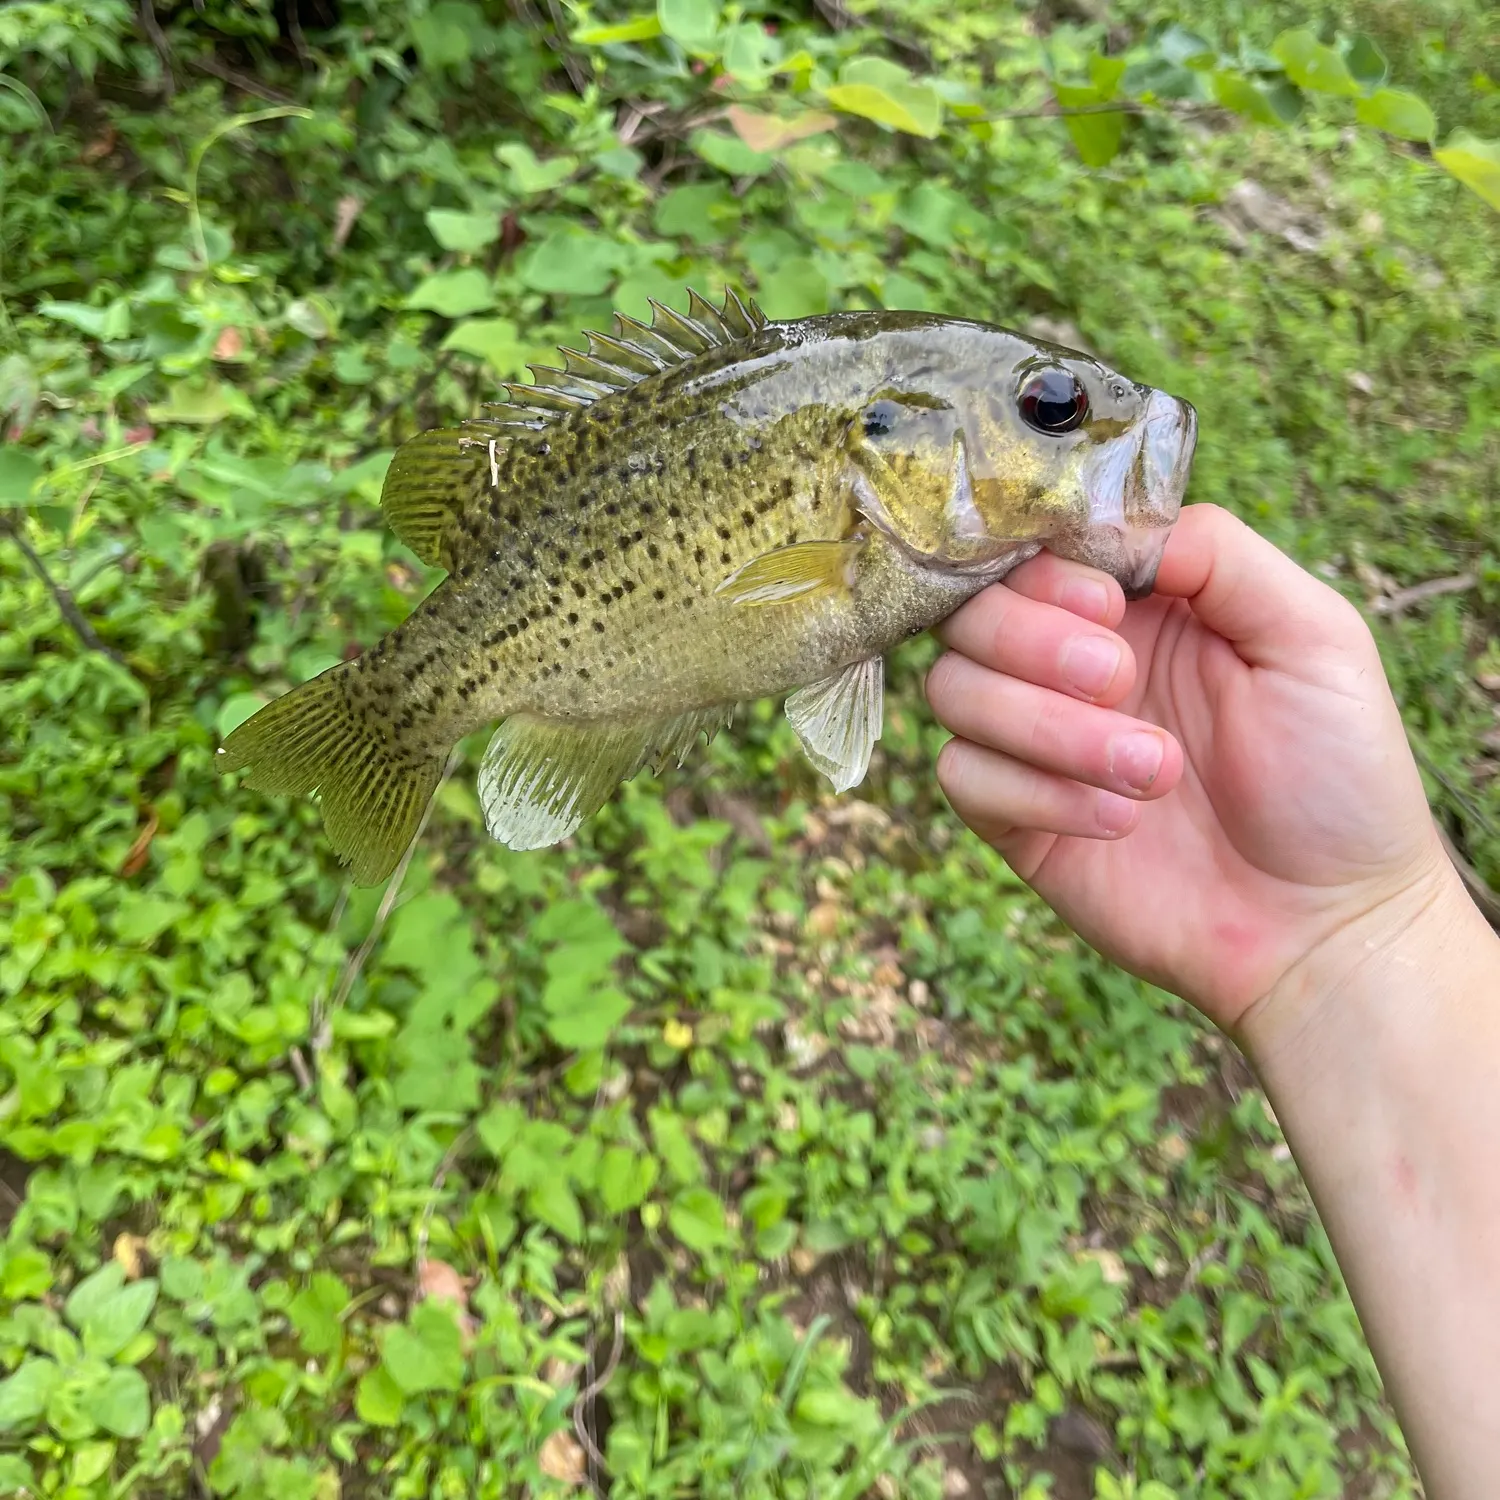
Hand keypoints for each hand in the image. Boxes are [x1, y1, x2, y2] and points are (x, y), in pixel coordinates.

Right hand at [924, 503, 1452, 1033]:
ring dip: (1049, 728)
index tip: (1108, 604)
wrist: (1325, 927)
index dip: (1047, 567)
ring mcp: (1036, 742)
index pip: (1034, 549)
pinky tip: (1118, 825)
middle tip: (1120, 680)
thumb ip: (1220, 556)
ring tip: (1154, 773)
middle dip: (1034, 642)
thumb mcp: (1313, 639)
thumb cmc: (1338, 779)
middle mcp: (1072, 665)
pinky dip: (1035, 794)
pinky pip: (961, 776)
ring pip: (954, 691)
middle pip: (971, 612)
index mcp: (1138, 608)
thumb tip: (1118, 523)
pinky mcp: (1015, 818)